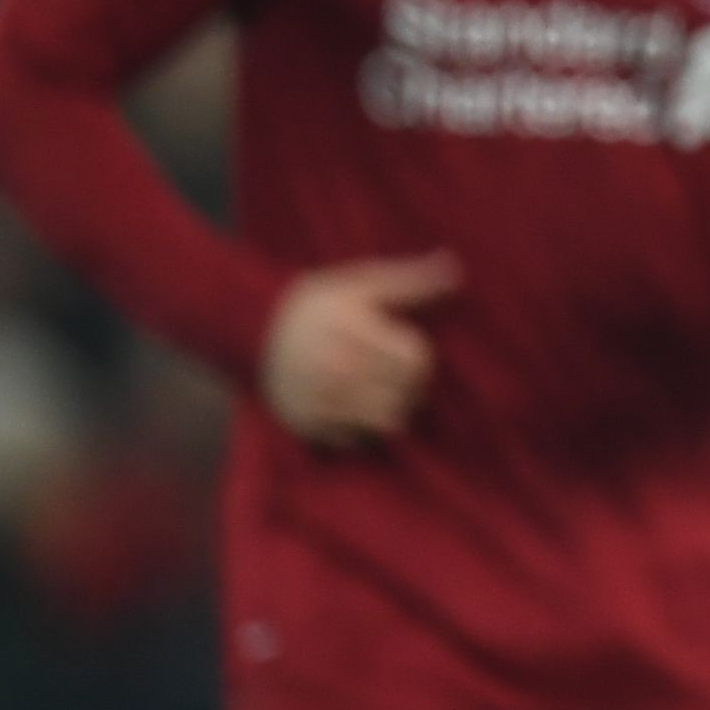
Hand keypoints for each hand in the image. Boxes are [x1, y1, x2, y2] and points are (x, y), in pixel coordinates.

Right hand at [260, 252, 459, 445]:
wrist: (255, 330)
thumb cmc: (320, 305)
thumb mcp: (360, 283)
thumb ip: (410, 280)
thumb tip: (455, 269)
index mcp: (352, 331)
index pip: (415, 361)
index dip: (420, 356)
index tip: (405, 348)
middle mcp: (334, 368)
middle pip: (405, 394)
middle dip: (411, 385)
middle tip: (397, 374)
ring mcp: (320, 400)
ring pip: (387, 422)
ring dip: (394, 409)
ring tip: (383, 391)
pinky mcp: (308, 425)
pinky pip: (358, 441)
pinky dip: (366, 429)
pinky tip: (357, 407)